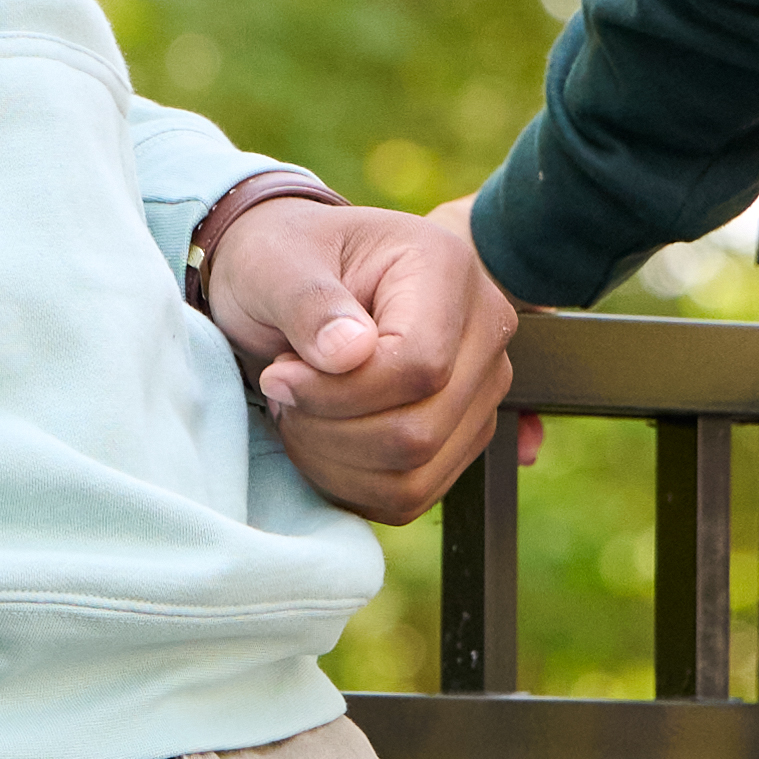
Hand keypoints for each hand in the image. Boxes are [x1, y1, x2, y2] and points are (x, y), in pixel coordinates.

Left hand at [198, 186, 522, 519]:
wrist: (292, 281)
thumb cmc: (282, 263)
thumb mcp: (274, 265)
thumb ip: (308, 302)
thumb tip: (351, 352)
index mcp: (447, 268)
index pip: (418, 367)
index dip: (340, 392)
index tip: (279, 375)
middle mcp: (484, 329)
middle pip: (421, 431)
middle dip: (330, 429)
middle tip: (284, 391)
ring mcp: (481, 388)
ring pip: (416, 475)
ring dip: (334, 460)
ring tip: (301, 410)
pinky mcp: (462, 435)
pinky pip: (410, 496)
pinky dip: (350, 483)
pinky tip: (322, 434)